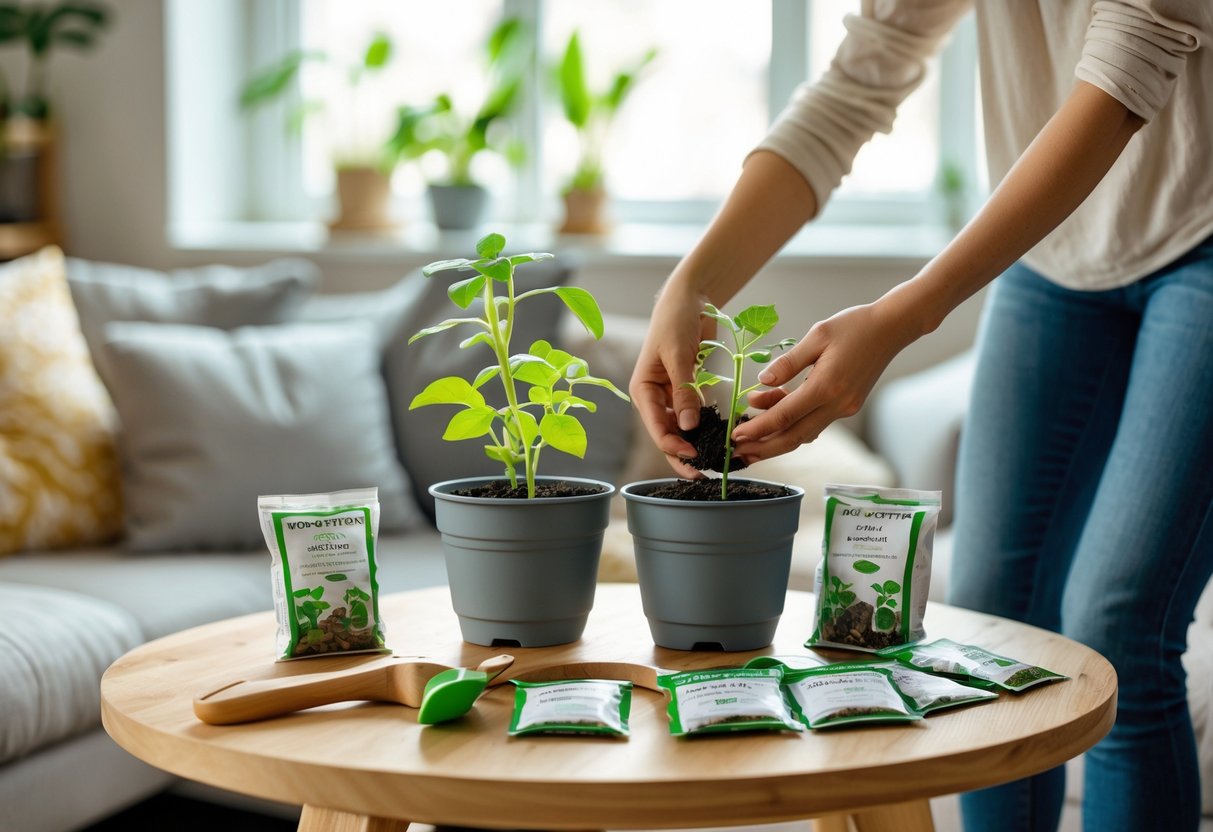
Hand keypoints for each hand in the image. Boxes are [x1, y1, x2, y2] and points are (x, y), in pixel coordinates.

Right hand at [628, 282, 714, 477]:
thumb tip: (690, 426)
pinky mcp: (688, 390)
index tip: (695, 457)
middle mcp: (655, 397)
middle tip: (703, 474)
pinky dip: (706, 428)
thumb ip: (684, 391)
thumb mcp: (678, 355)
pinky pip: (696, 415)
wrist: (689, 297)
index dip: (674, 446)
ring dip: (696, 444)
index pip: (657, 427)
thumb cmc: (675, 320)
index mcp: (643, 390)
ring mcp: (672, 395)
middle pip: (668, 435)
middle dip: (683, 455)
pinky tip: (719, 440)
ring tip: (714, 462)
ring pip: (682, 429)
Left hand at [731, 298, 919, 462]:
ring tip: (749, 434)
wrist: (891, 328)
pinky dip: (793, 422)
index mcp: (827, 386)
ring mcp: (844, 408)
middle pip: (794, 437)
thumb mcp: (817, 336)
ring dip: (776, 437)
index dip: (758, 429)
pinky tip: (774, 411)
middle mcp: (837, 404)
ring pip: (804, 432)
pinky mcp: (847, 405)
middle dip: (763, 448)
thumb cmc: (854, 326)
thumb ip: (788, 362)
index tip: (736, 436)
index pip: (785, 416)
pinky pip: (815, 421)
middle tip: (738, 453)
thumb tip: (762, 382)